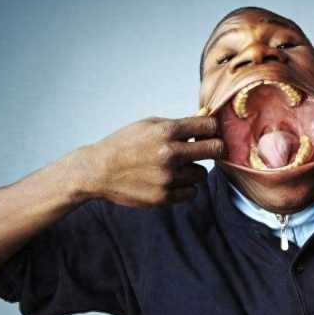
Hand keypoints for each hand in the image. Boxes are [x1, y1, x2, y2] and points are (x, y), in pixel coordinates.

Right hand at [80, 116, 223, 206]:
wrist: (98, 171)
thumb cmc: (124, 145)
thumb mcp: (149, 125)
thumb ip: (179, 124)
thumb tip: (207, 117)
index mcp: (166, 131)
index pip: (209, 126)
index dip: (211, 128)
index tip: (208, 132)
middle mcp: (169, 154)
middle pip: (215, 149)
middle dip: (214, 148)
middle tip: (206, 149)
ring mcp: (167, 177)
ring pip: (202, 173)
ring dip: (193, 170)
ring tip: (176, 167)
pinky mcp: (164, 196)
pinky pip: (192, 192)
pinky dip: (185, 187)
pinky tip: (171, 180)